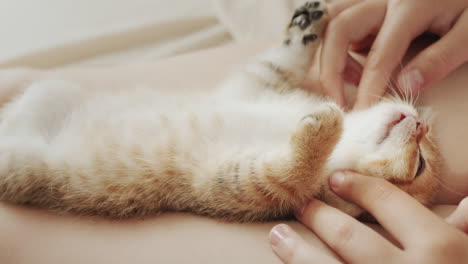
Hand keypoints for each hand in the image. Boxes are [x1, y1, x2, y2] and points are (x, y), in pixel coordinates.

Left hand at [269, 172, 467, 263]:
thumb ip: (464, 235)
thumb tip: (467, 203)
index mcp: (441, 251)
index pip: (388, 203)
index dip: (359, 187)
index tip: (336, 179)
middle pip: (348, 235)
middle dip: (319, 216)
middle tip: (300, 204)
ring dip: (296, 252)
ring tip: (278, 236)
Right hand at [319, 0, 467, 108]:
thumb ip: (440, 58)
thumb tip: (405, 87)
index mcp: (410, 6)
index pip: (379, 54)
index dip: (367, 88)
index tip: (360, 113)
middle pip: (338, 28)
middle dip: (330, 69)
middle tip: (337, 101)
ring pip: (333, 19)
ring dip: (331, 53)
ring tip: (350, 80)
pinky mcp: (373, 3)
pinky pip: (342, 21)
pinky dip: (339, 46)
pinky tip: (358, 65)